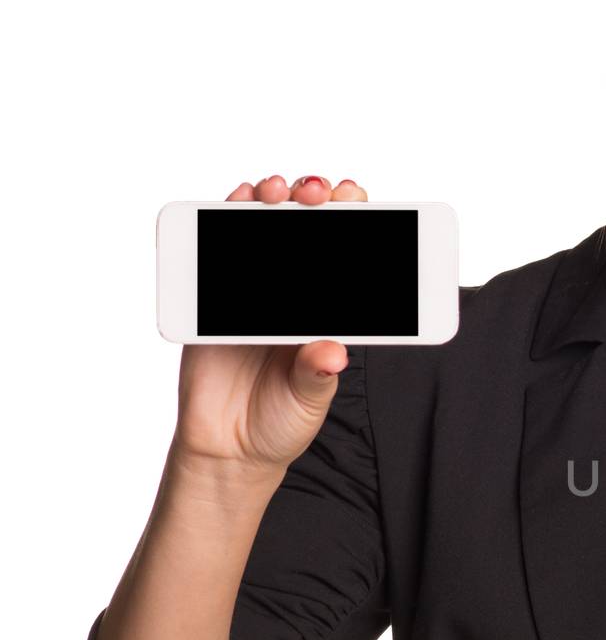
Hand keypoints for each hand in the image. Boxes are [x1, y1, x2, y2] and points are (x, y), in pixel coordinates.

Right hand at [171, 173, 370, 478]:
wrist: (227, 448)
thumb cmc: (281, 421)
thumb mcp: (308, 401)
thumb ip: (316, 374)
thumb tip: (332, 351)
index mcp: (328, 314)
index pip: (348, 256)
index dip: (355, 222)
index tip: (359, 201)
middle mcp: (293, 296)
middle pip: (306, 231)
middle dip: (314, 201)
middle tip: (319, 193)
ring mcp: (253, 293)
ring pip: (261, 231)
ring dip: (268, 201)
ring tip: (275, 191)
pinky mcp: (212, 301)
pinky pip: (216, 253)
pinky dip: (222, 222)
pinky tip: (234, 203)